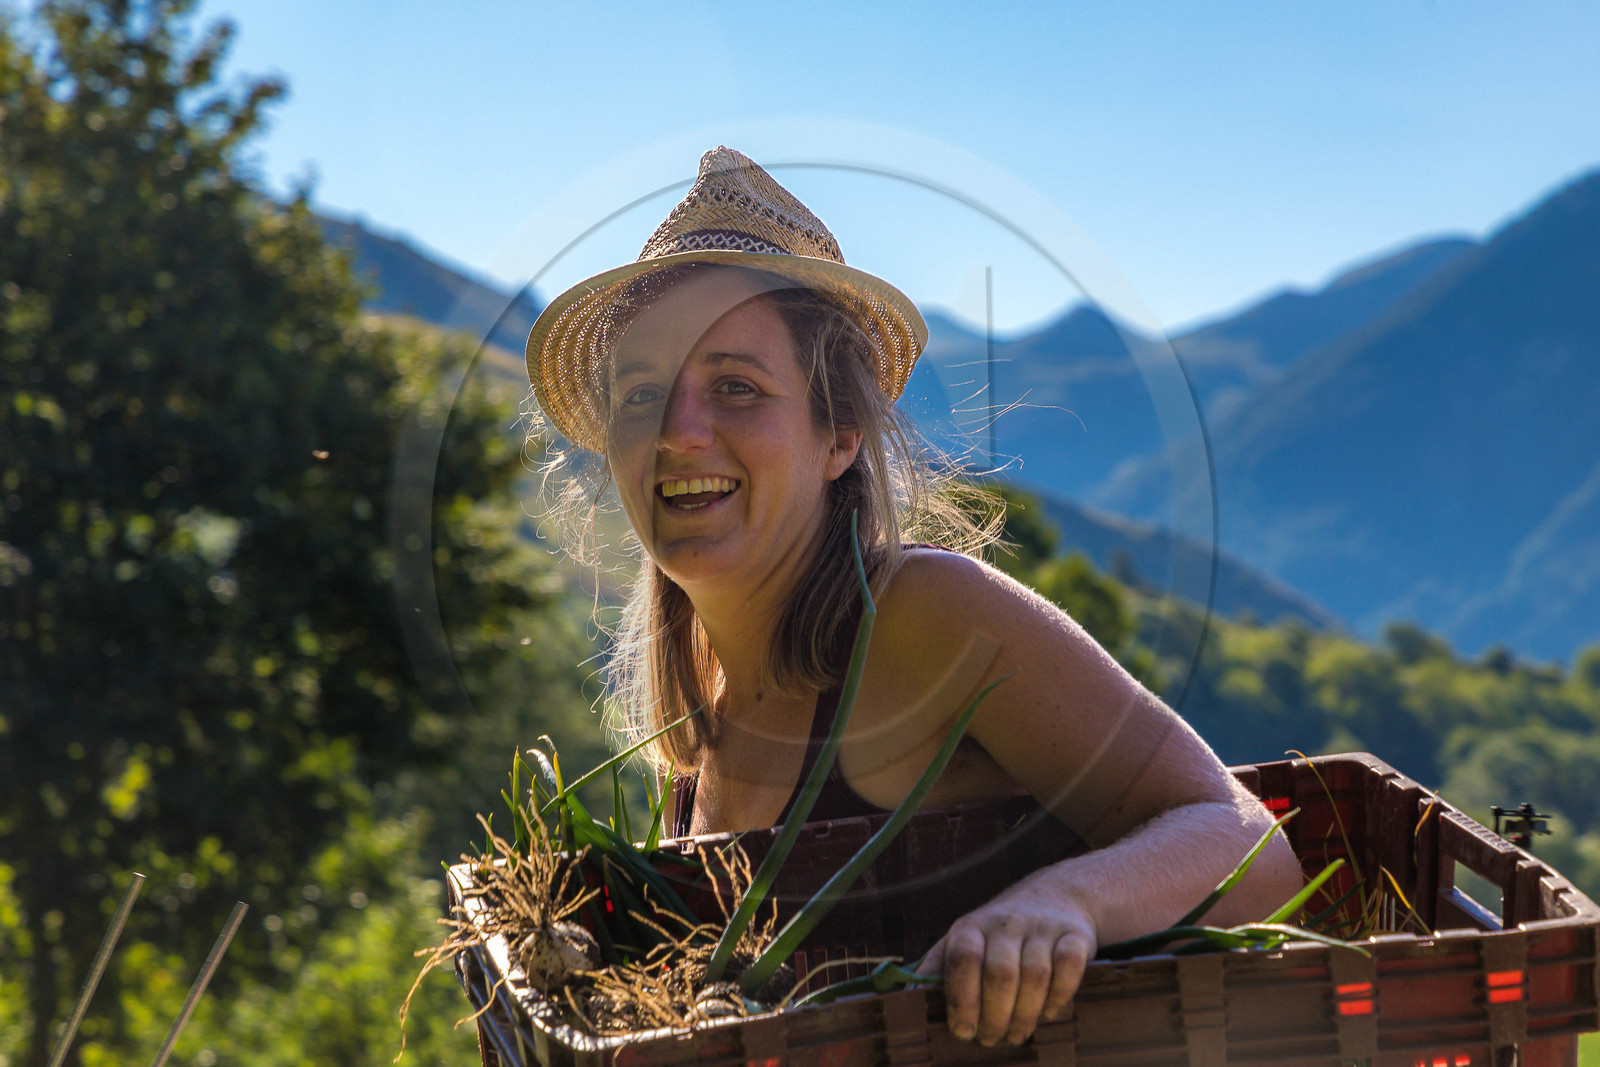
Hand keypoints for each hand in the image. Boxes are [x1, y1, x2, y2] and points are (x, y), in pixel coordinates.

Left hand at [917, 874, 1097, 1045]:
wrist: (1055, 896)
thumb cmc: (998, 933)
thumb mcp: (963, 940)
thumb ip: (937, 969)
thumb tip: (905, 1000)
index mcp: (971, 926)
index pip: (962, 959)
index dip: (960, 998)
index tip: (962, 1030)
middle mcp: (1006, 922)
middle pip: (1000, 973)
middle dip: (994, 1015)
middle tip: (991, 1039)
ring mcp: (1042, 927)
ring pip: (1035, 975)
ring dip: (1025, 1014)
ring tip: (1016, 1035)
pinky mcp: (1075, 936)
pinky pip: (1069, 968)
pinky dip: (1059, 996)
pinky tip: (1049, 1012)